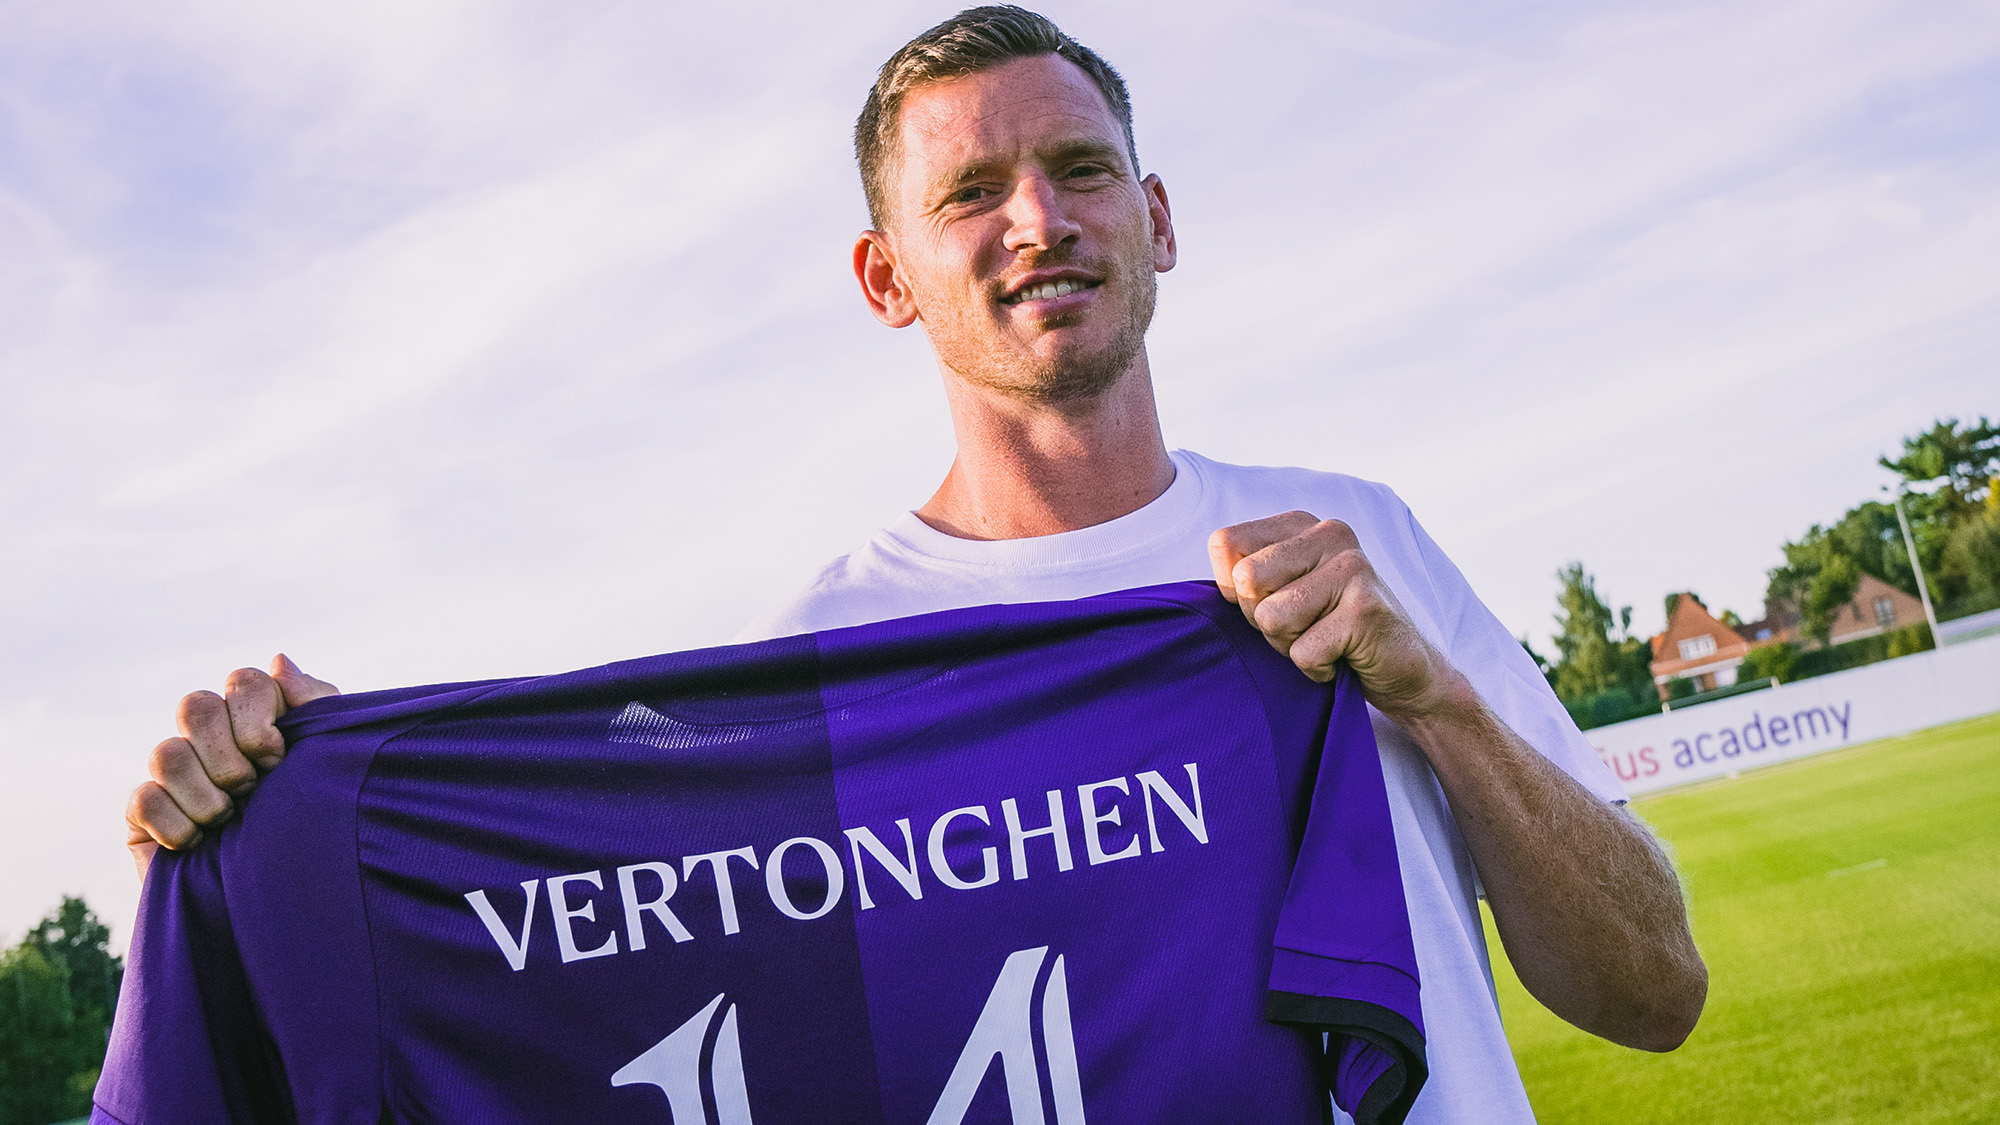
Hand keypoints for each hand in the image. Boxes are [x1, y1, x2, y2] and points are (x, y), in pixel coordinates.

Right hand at [125, 654, 338, 876]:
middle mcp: (214, 742)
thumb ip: (316, 708)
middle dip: (228, 754)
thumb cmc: (321, 831)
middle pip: (195, 705)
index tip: (280, 757)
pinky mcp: (144, 818)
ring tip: (232, 823)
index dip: (257, 717)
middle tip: (254, 789)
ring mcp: (175, 777)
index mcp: (260, 723)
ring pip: (165, 753)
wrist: (296, 907)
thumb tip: (278, 662)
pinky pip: (143, 800)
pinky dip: (178, 826)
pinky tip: (200, 845)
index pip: (244, 681)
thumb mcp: (333, 764)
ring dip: (207, 796)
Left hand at [1209, 511, 1460, 722]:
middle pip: (1246, 580)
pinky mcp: (1364, 609)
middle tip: (1303, 627)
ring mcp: (1351, 568)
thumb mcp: (1281, 591)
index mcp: (1302, 524)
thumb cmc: (1329, 630)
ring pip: (1270, 617)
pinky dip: (1315, 668)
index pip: (1225, 543)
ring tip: (1323, 639)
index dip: (1236, 588)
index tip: (1275, 601)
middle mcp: (1329, 534)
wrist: (1401, 666)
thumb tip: (1222, 569)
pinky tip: (1342, 657)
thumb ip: (1246, 574)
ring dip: (1289, 645)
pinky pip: (1302, 652)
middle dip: (1262, 619)